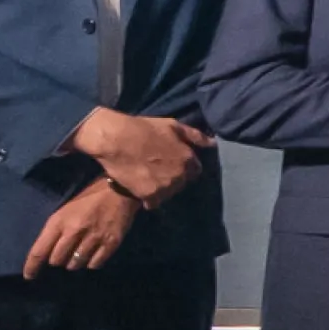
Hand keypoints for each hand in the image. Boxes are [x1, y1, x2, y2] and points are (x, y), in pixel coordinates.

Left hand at [22, 180, 142, 276]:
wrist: (120, 190)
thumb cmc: (88, 199)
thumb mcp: (65, 211)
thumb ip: (56, 230)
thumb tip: (49, 252)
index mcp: (59, 221)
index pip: (40, 250)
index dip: (32, 266)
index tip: (29, 276)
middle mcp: (75, 231)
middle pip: (57, 260)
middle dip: (58, 260)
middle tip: (64, 253)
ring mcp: (94, 237)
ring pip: (75, 264)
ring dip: (74, 262)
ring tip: (79, 254)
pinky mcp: (111, 242)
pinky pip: (95, 264)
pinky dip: (92, 262)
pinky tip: (93, 254)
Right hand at [72, 106, 206, 201]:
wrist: (115, 139)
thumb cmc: (144, 129)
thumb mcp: (173, 126)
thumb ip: (195, 136)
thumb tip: (213, 144)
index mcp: (188, 159)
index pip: (195, 171)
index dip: (184, 168)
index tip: (173, 165)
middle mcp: (180, 175)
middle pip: (181, 183)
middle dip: (173, 178)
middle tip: (158, 171)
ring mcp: (165, 187)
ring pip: (168, 194)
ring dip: (161, 189)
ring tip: (148, 179)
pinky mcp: (148, 195)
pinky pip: (153, 203)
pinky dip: (148, 198)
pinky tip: (140, 189)